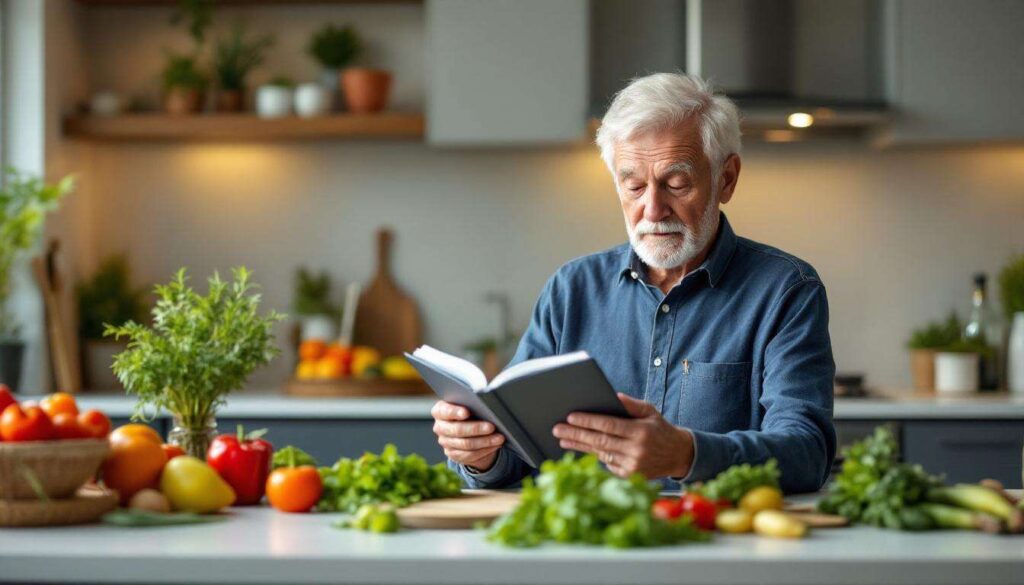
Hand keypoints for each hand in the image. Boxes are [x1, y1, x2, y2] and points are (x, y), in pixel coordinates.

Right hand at [430, 401, 504, 471]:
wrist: (469, 429)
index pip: (444, 411)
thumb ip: (472, 404)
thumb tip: (487, 406)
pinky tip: (495, 445)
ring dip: (485, 441)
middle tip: (491, 426)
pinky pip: (470, 455)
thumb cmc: (470, 411)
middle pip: (457, 429)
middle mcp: (440, 427)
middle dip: (476, 428)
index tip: (466, 412)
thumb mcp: (469, 405)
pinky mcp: (454, 454)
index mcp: (440, 411)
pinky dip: (485, 450)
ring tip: (499, 437)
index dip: (454, 412)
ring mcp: (446, 442)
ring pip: (466, 444)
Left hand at [552, 393, 693, 478]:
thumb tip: (612, 395)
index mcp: (641, 432)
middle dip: (576, 434)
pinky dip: (595, 455)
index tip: (570, 416)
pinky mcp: (630, 476)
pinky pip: (608, 464)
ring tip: (563, 439)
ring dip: (580, 446)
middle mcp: (636, 450)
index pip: (609, 425)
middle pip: (600, 441)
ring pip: (600, 454)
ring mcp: (633, 466)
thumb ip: (631, 404)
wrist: (678, 455)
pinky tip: (581, 448)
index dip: (588, 421)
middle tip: (557, 429)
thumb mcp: (650, 411)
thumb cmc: (661, 429)